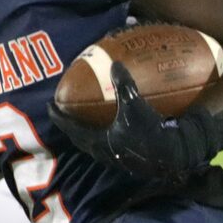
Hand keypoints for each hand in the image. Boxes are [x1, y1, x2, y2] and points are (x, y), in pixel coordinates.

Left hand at [53, 65, 216, 188]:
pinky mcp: (128, 159)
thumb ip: (124, 85)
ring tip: (87, 118)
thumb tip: (115, 64)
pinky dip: (106, 132)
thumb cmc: (149, 133)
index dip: (58, 117)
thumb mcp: (135, 106)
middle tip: (65, 111)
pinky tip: (114, 125)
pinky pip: (110, 143)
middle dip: (71, 125)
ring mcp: (115, 157)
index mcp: (97, 141)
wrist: (173, 156)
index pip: (70, 128)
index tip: (49, 106)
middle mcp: (102, 152)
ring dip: (88, 130)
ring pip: (94, 143)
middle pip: (79, 137)